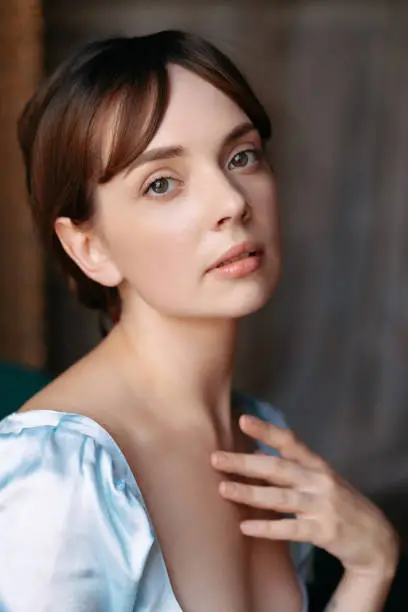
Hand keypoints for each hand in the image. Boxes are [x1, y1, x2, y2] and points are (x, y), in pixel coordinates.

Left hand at [211, 415, 398, 577]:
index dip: (266, 431)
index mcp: (316, 464)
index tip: (243, 420)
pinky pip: (291, 529)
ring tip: (223, 489)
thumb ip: (291, 467)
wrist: (375, 538)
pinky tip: (245, 527)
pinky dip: (267, 528)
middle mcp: (318, 480)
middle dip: (244, 463)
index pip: (289, 442)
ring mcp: (322, 505)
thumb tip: (255, 455)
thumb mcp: (319, 479)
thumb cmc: (339, 503)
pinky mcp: (324, 531)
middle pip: (277, 468)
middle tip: (215, 458)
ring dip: (250, 493)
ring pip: (280, 498)